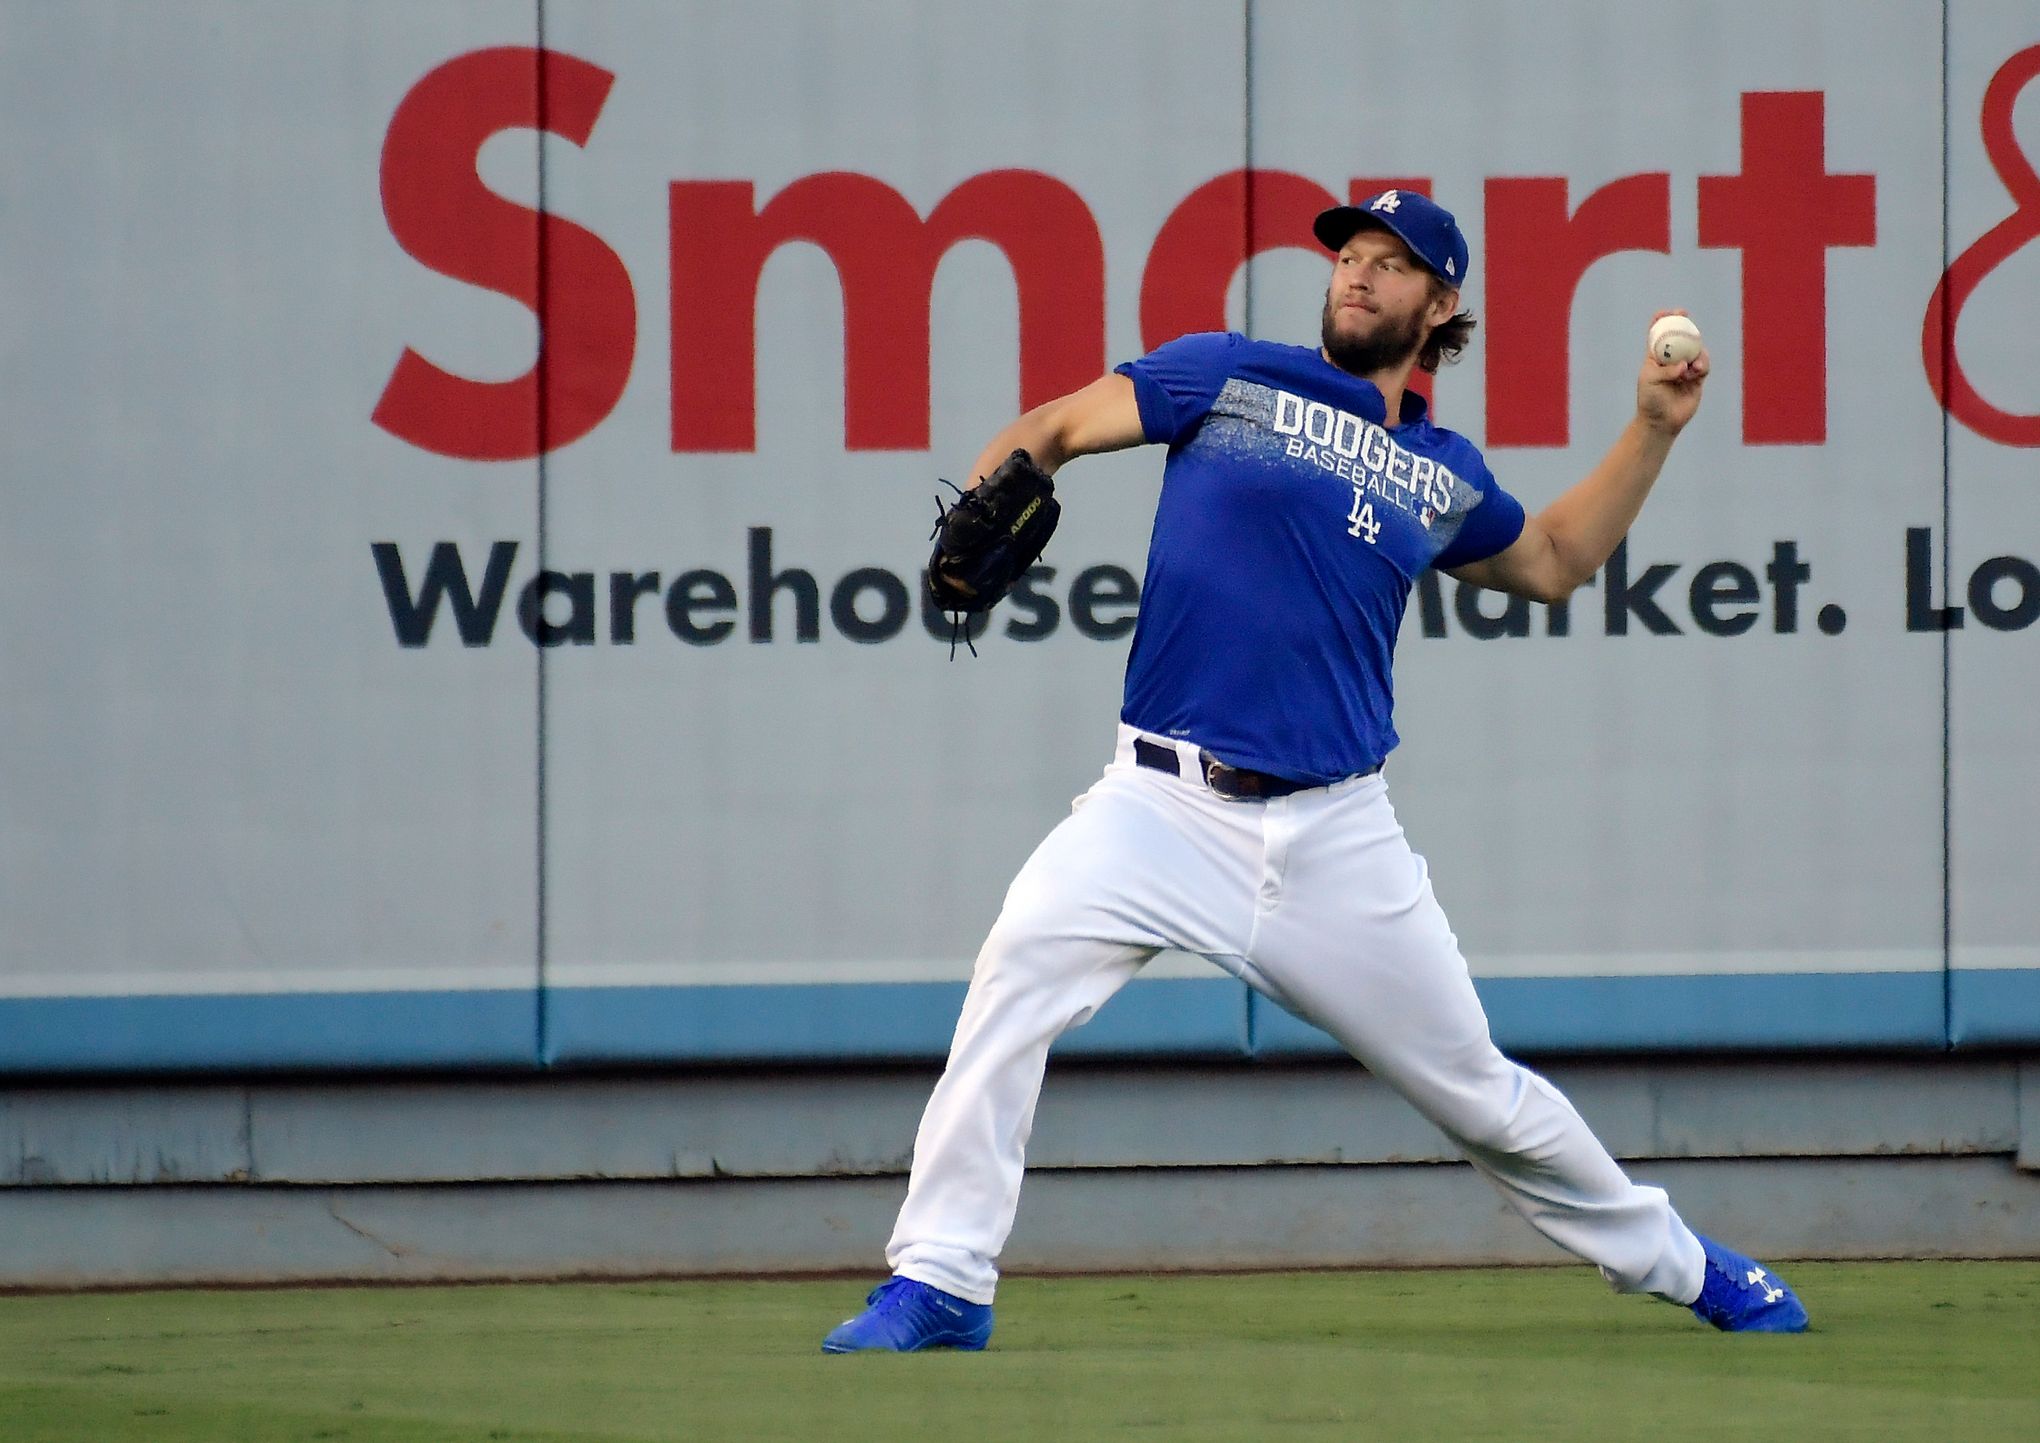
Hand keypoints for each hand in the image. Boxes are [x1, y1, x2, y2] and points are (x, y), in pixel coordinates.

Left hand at [1636, 309, 1708, 436]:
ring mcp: (1685, 368)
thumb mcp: (1650, 381)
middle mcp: (1671, 360)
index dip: (1662, 321)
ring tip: (1693, 365)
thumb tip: (1684, 365)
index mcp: (1655, 357)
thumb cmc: (1650, 400)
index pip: (1658, 335)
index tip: (1668, 312)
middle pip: (1680, 337)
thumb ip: (1666, 370)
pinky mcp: (1697, 378)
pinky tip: (1698, 370)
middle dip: (1684, 324)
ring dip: (1696, 351)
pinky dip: (1703, 364)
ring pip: (1695, 350)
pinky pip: (1704, 365)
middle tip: (1685, 315)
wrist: (1662, 421)